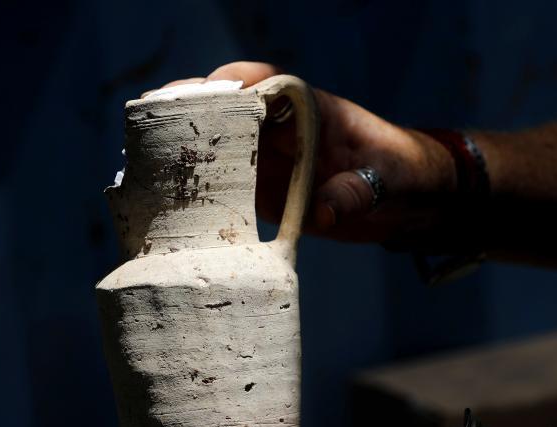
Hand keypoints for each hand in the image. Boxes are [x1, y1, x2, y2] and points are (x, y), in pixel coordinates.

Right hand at [160, 62, 458, 244]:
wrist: (413, 203)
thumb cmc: (405, 172)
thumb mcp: (390, 177)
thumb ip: (358, 190)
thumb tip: (324, 210)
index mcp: (310, 109)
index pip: (264, 84)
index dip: (230, 84)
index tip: (202, 95)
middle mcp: (282, 132)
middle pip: (226, 117)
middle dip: (186, 120)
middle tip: (146, 133)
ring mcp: (271, 165)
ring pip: (218, 153)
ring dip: (184, 160)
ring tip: (143, 173)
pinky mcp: (268, 198)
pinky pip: (229, 194)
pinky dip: (201, 198)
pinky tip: (170, 209)